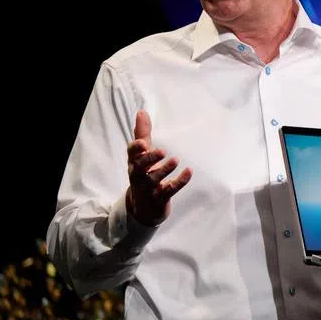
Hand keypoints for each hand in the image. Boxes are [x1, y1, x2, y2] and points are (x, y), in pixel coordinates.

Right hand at [125, 110, 192, 226]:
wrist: (144, 208)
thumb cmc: (143, 174)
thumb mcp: (141, 155)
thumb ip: (142, 134)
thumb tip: (142, 112)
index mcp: (134, 162)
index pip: (131, 154)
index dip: (135, 148)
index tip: (142, 143)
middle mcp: (139, 175)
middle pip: (140, 167)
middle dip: (150, 159)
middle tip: (163, 151)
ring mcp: (149, 188)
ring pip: (154, 179)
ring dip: (165, 170)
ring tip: (176, 160)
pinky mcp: (160, 197)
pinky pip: (169, 190)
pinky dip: (179, 181)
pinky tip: (189, 172)